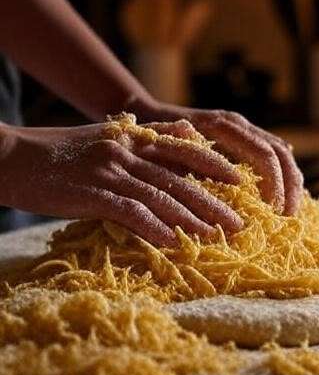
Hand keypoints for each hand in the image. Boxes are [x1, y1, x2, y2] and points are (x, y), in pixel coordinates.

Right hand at [0, 121, 243, 246]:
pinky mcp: (91, 194)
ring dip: (191, 220)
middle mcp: (127, 153)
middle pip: (180, 180)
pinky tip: (171, 242)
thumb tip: (187, 133)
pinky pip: (130, 212)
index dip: (215, 165)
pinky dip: (153, 227)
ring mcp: (110, 172)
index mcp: (133, 139)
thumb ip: (147, 138)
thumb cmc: (60, 152)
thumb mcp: (108, 136)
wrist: (10, 157)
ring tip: (214, 237)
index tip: (241, 182)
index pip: (185, 150)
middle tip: (239, 223)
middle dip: (213, 203)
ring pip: (161, 197)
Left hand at [131, 100, 302, 214]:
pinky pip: (275, 155)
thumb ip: (187, 155)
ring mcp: (245, 129)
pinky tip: (284, 198)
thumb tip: (213, 174)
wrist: (144, 113)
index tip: (274, 210)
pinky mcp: (246, 139)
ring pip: (283, 153)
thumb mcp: (165, 148)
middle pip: (280, 153)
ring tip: (290, 211)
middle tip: (288, 216)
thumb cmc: (152, 137)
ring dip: (291, 183)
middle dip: (289, 186)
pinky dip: (284, 177)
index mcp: (224, 125)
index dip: (274, 183)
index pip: (264, 154)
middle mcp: (240, 124)